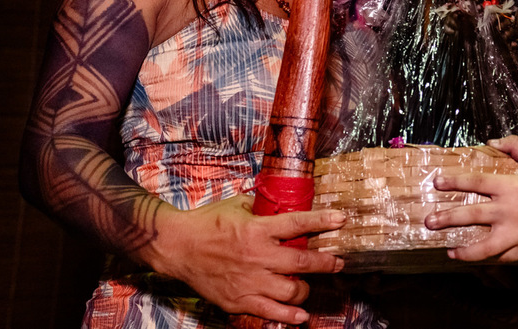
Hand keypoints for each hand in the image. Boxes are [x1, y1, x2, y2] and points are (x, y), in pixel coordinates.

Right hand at [144, 194, 345, 323]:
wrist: (177, 247)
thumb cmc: (207, 223)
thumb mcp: (236, 206)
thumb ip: (261, 207)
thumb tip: (281, 202)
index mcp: (256, 229)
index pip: (298, 224)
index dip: (323, 220)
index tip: (341, 219)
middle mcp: (256, 256)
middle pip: (302, 263)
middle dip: (326, 263)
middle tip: (338, 263)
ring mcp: (248, 281)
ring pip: (291, 292)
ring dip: (306, 290)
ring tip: (309, 286)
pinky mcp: (238, 300)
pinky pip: (270, 312)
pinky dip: (289, 316)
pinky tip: (301, 315)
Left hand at [427, 135, 517, 261]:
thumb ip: (515, 145)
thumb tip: (491, 140)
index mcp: (509, 187)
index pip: (475, 182)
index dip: (454, 181)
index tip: (437, 183)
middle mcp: (507, 211)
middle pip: (471, 215)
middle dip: (447, 218)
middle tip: (429, 222)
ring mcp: (514, 233)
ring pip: (484, 247)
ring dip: (464, 251)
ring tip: (449, 251)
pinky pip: (502, 257)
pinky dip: (488, 259)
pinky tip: (477, 258)